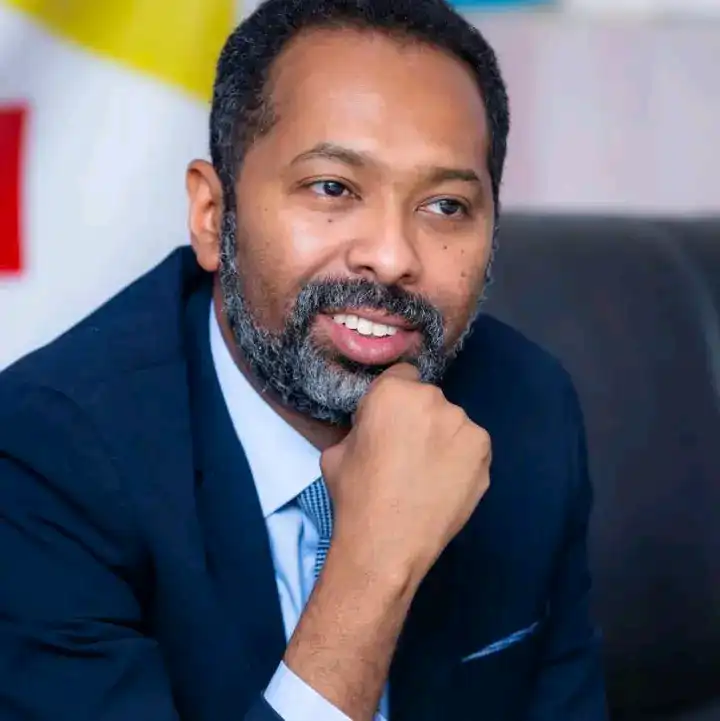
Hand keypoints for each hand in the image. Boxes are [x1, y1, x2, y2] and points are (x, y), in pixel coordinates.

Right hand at [321, 362, 491, 589]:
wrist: (386, 544)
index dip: (394, 400)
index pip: (401, 375)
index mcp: (393, 392)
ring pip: (451, 422)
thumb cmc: (355, 495)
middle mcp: (433, 399)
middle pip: (428, 399)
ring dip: (442, 438)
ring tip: (428, 472)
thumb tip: (372, 428)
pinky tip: (446, 481)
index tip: (390, 422)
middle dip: (418, 418)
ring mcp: (464, 425)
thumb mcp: (338, 450)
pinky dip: (461, 458)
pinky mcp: (484, 451)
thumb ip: (361, 426)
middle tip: (407, 452)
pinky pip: (470, 445)